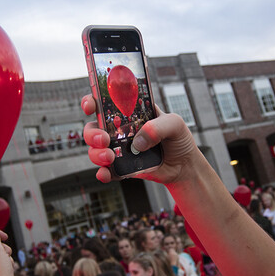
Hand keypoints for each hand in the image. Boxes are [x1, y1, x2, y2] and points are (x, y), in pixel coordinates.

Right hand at [81, 94, 200, 184]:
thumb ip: (158, 126)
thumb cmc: (178, 138)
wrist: (184, 165)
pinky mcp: (121, 167)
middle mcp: (119, 130)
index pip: (103, 102)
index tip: (90, 106)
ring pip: (95, 149)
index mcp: (129, 112)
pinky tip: (105, 174)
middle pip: (93, 128)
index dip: (91, 102)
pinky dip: (102, 173)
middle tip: (104, 140)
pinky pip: (105, 170)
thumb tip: (139, 141)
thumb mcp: (175, 124)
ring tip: (110, 157)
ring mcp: (118, 149)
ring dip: (96, 153)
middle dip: (92, 134)